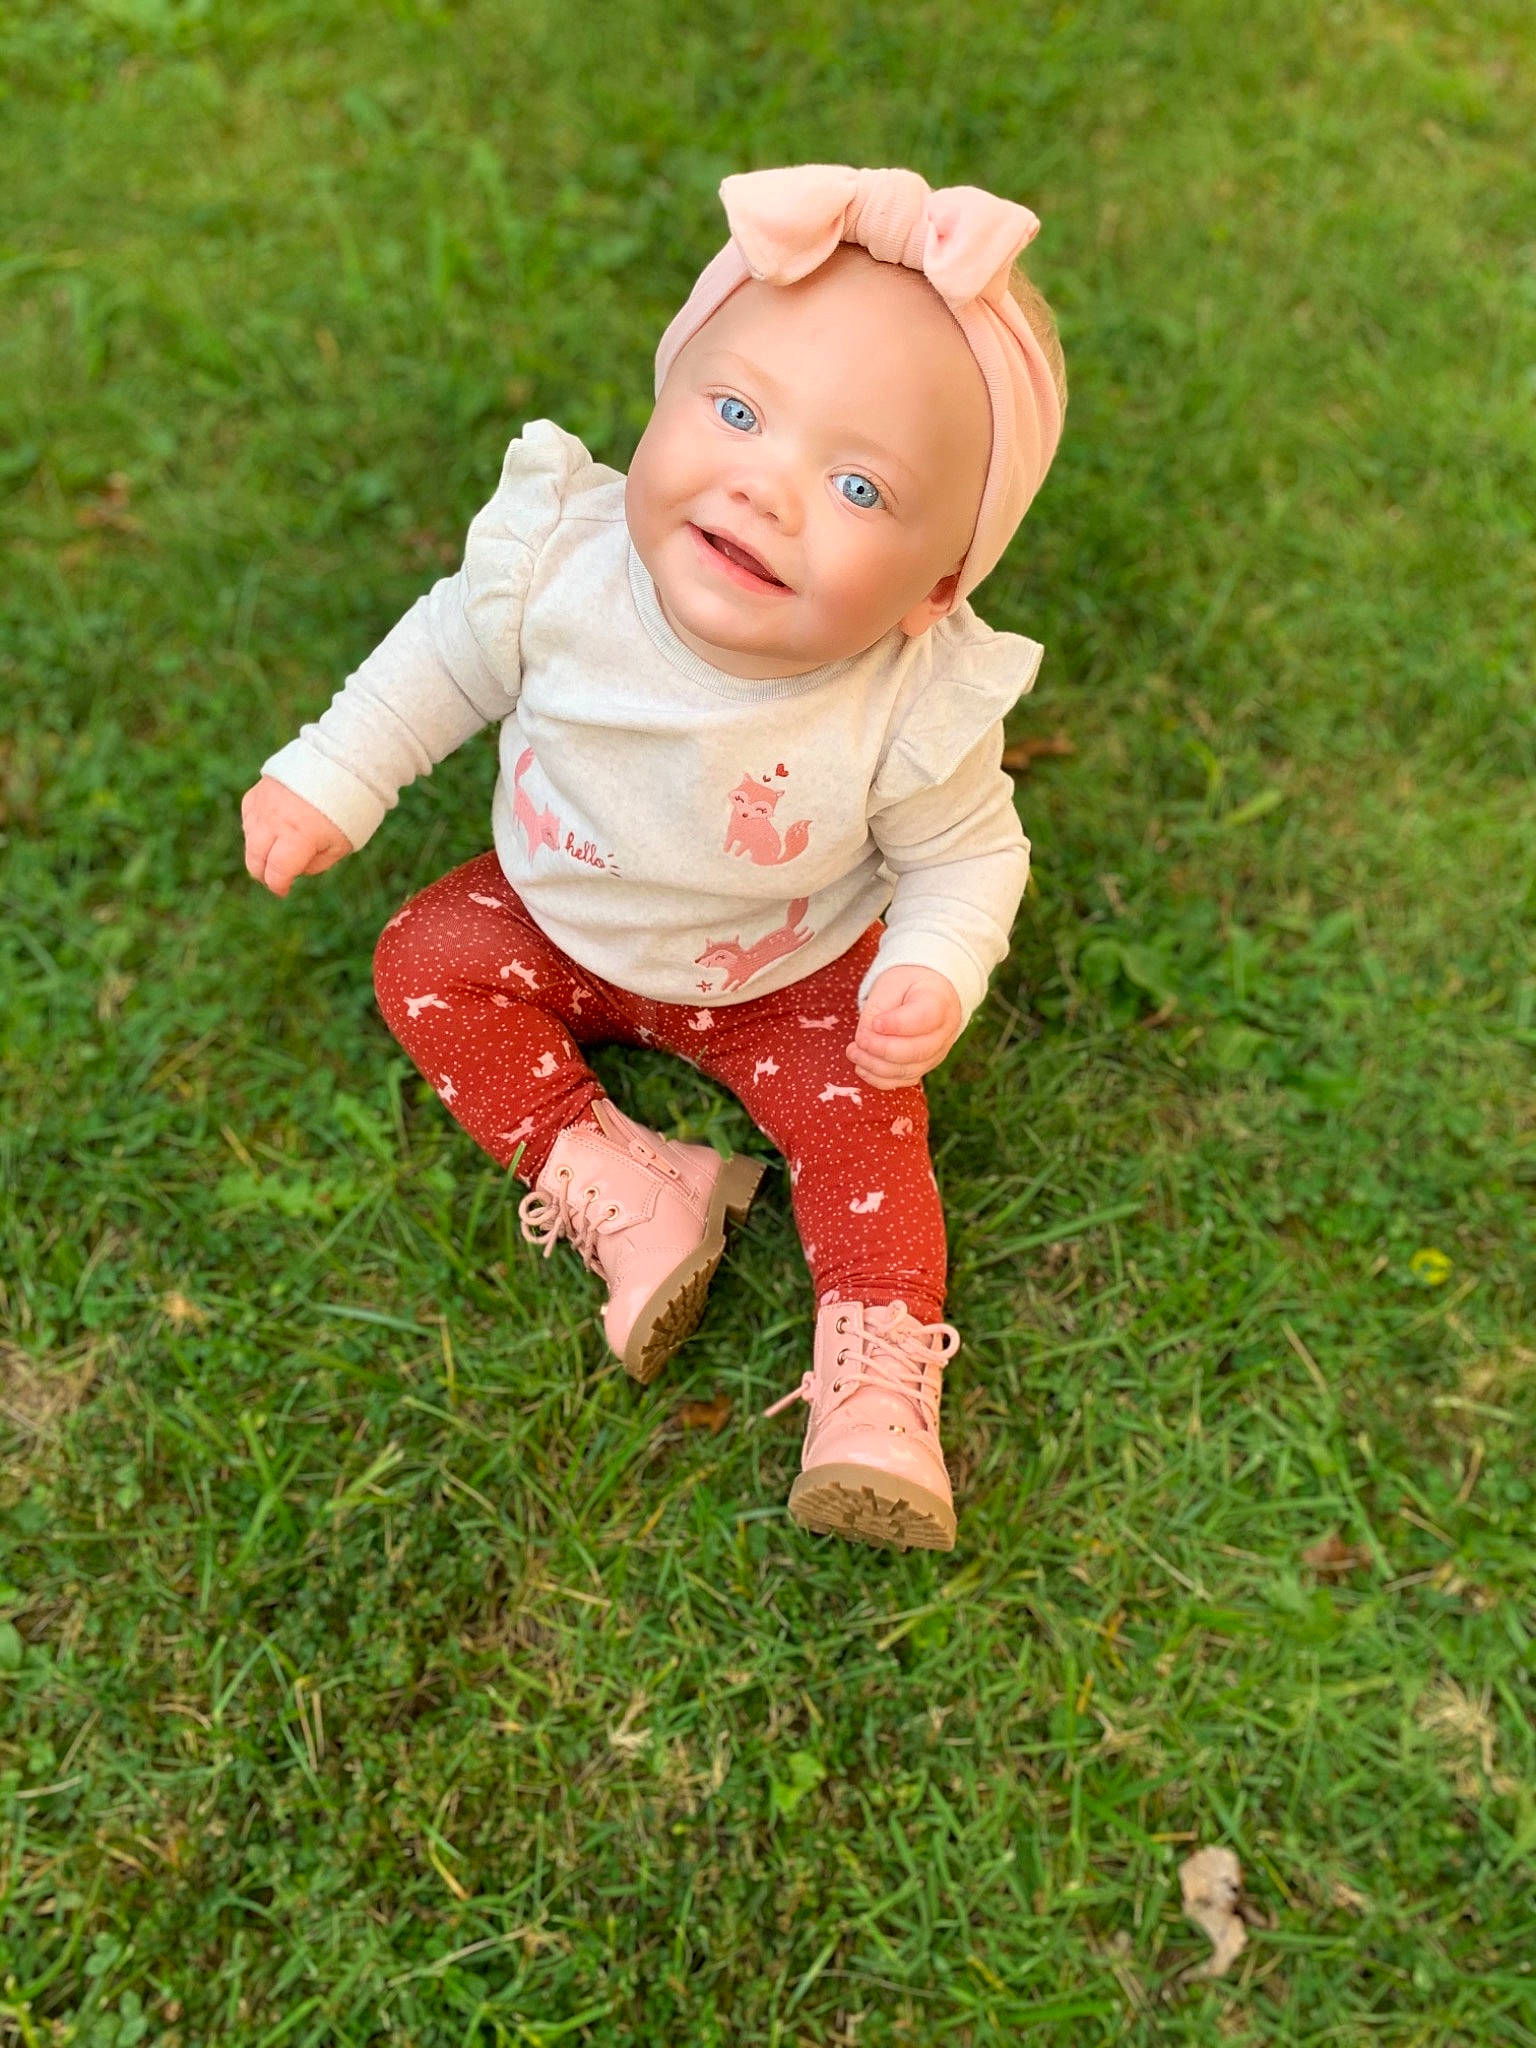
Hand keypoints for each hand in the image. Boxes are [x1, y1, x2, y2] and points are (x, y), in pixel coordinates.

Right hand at [241, 776, 352, 896]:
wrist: (339, 765)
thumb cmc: (346, 809)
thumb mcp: (341, 845)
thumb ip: (316, 864)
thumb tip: (294, 872)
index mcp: (299, 836)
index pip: (276, 872)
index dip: (278, 886)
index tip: (283, 891)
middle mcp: (275, 822)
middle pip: (255, 860)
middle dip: (264, 874)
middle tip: (277, 877)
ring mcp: (261, 807)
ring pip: (249, 841)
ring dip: (260, 852)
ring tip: (280, 850)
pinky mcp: (255, 794)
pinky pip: (249, 821)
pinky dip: (257, 831)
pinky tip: (274, 830)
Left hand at [847, 965, 962, 1089]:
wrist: (928, 993)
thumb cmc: (907, 985)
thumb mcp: (891, 984)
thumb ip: (876, 1010)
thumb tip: (863, 1041)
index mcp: (939, 1002)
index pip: (924, 1018)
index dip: (897, 1025)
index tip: (875, 1023)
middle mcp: (944, 1032)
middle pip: (916, 1051)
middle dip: (881, 1049)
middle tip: (859, 1040)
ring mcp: (937, 1053)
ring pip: (908, 1070)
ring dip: (875, 1066)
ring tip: (853, 1052)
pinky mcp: (925, 1066)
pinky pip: (903, 1081)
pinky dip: (880, 1079)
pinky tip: (862, 1067)